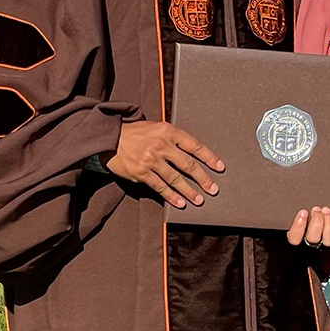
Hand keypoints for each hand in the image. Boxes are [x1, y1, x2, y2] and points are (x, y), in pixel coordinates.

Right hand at [106, 121, 223, 207]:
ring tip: (199, 200)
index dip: (209, 157)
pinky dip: (171, 196)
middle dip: (203, 178)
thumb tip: (191, 151)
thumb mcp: (156, 127)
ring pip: (176, 179)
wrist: (110, 137)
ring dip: (189, 191)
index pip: (194, 146)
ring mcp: (151, 160)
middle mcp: (161, 145)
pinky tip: (180, 203)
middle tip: (213, 189)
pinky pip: (160, 187)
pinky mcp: (141, 173)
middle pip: (188, 165)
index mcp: (168, 131)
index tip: (219, 167)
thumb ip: (172, 137)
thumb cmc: (135, 132)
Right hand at [287, 206, 329, 247]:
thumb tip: (280, 203)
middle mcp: (309, 246)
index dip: (298, 226)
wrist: (317, 238)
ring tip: (326, 211)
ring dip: (328, 223)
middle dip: (316, 221)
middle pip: (313, 238)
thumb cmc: (302, 225)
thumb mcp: (290, 221)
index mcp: (295, 240)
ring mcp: (323, 246)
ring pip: (327, 240)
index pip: (294, 239)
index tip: (303, 213)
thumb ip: (287, 217)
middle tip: (316, 209)